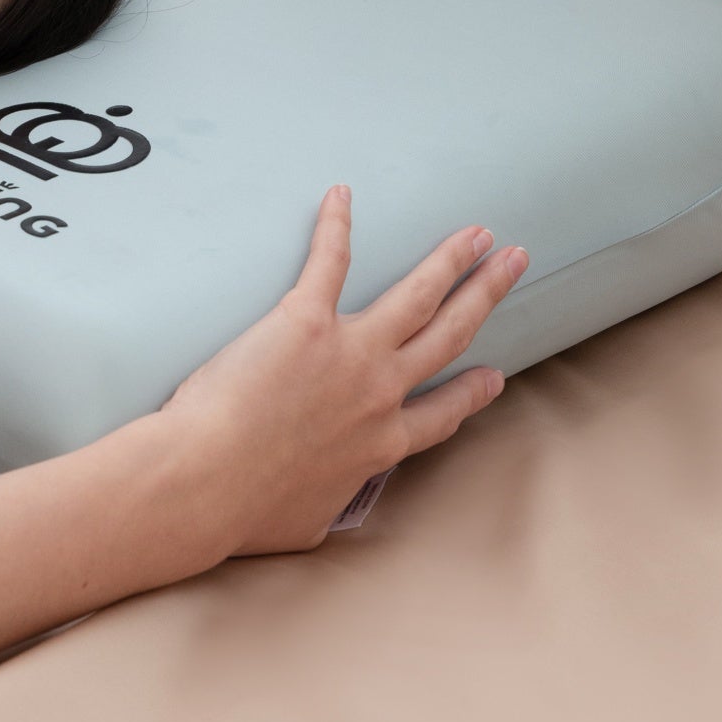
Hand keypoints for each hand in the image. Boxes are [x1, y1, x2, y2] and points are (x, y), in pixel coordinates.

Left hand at [152, 185, 526, 560]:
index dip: (471, 393)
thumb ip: (328, 508)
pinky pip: (330, 261)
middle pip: (449, 336)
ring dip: (450, 261)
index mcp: (380, 446)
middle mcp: (379, 394)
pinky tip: (341, 195)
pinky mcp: (304, 321)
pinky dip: (337, 225)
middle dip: (485, 296)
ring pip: (418, 297)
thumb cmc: (243, 513)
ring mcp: (349, 353)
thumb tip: (323, 510)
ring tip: (475, 234)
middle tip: (512, 263)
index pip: (440, 415)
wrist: (208, 482)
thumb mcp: (306, 526)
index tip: (493, 375)